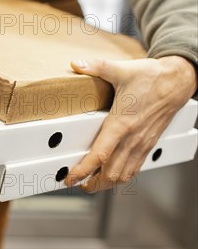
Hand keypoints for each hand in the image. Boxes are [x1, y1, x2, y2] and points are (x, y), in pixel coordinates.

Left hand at [64, 56, 196, 191]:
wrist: (178, 81)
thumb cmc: (151, 76)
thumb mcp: (121, 69)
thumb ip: (96, 67)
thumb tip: (75, 64)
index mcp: (122, 123)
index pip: (100, 154)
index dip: (84, 170)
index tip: (70, 177)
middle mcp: (133, 137)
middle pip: (111, 173)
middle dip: (92, 182)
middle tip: (75, 183)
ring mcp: (142, 143)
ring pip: (124, 174)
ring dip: (106, 183)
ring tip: (90, 184)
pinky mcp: (149, 143)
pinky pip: (135, 167)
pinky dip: (121, 176)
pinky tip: (112, 175)